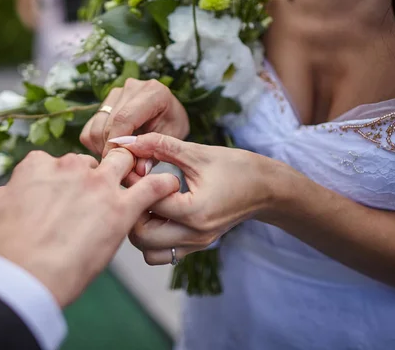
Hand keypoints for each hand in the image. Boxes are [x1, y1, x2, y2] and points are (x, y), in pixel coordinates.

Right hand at [0, 149, 179, 306]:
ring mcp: (98, 187)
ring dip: (131, 170)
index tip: (63, 196)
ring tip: (136, 184)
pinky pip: (152, 188)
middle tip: (97, 197)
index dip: (61, 180)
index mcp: (37, 166)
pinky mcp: (120, 210)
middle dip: (96, 173)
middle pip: (92, 161)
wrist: (19, 276)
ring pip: (125, 163)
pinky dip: (162, 185)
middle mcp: (70, 169)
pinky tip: (168, 187)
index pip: (55, 162)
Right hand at [80, 78, 189, 166]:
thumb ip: (156, 153)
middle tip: (124, 168)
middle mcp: (131, 87)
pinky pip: (90, 129)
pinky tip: (113, 150)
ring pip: (95, 128)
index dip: (117, 143)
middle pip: (108, 125)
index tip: (117, 163)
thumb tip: (139, 170)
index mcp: (153, 92)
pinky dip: (97, 145)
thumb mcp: (172, 139)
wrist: (168, 113)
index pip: (125, 118)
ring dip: (103, 149)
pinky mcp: (104, 103)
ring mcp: (115, 94)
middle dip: (113, 151)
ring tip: (121, 159)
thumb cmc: (172, 125)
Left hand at [114, 133, 281, 264]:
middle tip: (135, 188)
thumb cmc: (236, 167)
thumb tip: (127, 141)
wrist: (267, 188)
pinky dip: (152, 237)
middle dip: (131, 210)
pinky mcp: (196, 247)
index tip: (128, 167)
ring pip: (148, 251)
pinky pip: (162, 253)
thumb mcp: (197, 152)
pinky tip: (158, 212)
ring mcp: (196, 245)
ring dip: (140, 228)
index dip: (133, 183)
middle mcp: (194, 234)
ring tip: (147, 203)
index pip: (148, 202)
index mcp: (195, 212)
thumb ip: (160, 146)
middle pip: (141, 236)